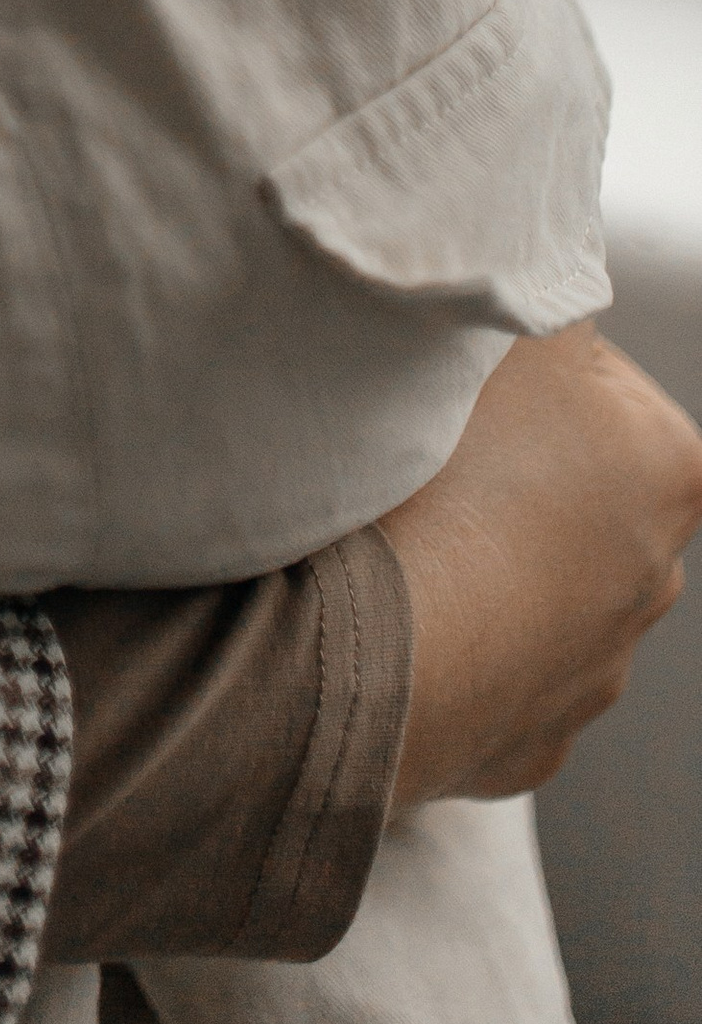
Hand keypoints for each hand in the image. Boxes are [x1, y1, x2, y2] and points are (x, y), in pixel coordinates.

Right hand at [383, 326, 701, 806]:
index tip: (457, 384)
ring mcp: (593, 676)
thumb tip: (532, 275)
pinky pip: (482, 674)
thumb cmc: (431, 481)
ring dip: (474, 562)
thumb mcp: (492, 329)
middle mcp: (653, 577)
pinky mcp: (526, 748)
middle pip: (572, 491)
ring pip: (530, 588)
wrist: (357, 653)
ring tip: (388, 540)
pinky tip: (386, 617)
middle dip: (505, 473)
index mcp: (666, 466)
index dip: (525, 373)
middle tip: (414, 455)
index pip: (605, 386)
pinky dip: (441, 646)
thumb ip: (531, 293)